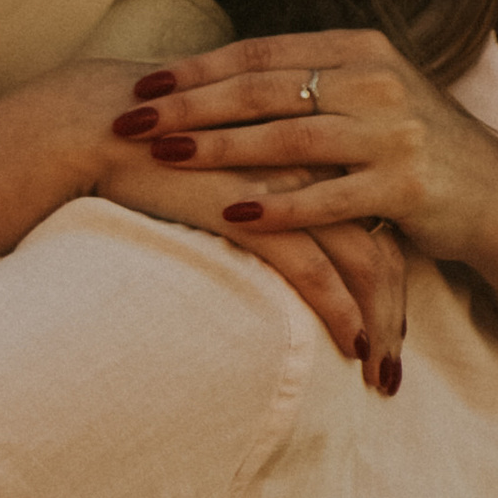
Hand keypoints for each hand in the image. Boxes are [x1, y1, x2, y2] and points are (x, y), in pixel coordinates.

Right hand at [95, 140, 409, 387]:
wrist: (101, 122)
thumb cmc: (160, 148)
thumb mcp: (230, 166)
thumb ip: (266, 192)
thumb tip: (280, 237)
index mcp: (321, 143)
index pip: (382, 213)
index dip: (396, 270)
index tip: (394, 321)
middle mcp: (320, 161)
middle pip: (391, 238)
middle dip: (396, 309)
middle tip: (395, 367)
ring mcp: (291, 184)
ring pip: (366, 260)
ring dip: (380, 322)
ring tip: (382, 374)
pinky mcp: (254, 208)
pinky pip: (314, 267)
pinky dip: (340, 312)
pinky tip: (352, 348)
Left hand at [116, 31, 497, 393]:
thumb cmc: (417, 151)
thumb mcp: (370, 97)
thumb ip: (311, 82)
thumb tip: (225, 79)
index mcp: (362, 48)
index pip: (263, 53)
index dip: (199, 67)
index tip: (144, 81)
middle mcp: (378, 80)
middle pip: (265, 89)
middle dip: (191, 105)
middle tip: (130, 117)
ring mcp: (395, 132)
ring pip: (288, 139)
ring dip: (219, 148)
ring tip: (161, 157)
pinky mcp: (406, 186)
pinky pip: (328, 198)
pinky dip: (278, 208)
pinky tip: (231, 217)